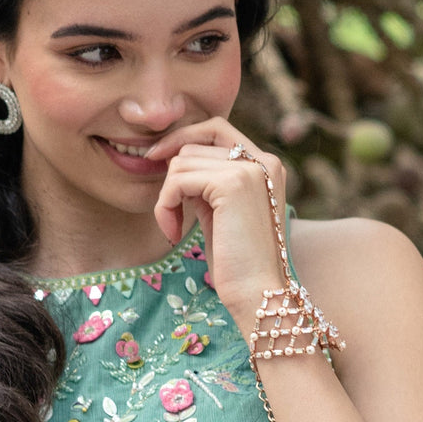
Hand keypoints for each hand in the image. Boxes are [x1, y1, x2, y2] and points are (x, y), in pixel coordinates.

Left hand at [146, 118, 287, 324]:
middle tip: (167, 214)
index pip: (216, 128)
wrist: (258, 293)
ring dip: (167, 197)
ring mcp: (251, 169)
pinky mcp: (233, 183)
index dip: (183, 139)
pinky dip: (165, 206)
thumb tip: (174, 161)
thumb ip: (206, 184)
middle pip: (194, 145)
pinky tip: (174, 233)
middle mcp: (264, 160)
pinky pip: (178, 180)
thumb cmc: (237, 263)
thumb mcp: (220, 213)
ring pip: (182, 161)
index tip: (156, 158)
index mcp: (266, 165)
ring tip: (173, 229)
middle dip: (171, 178)